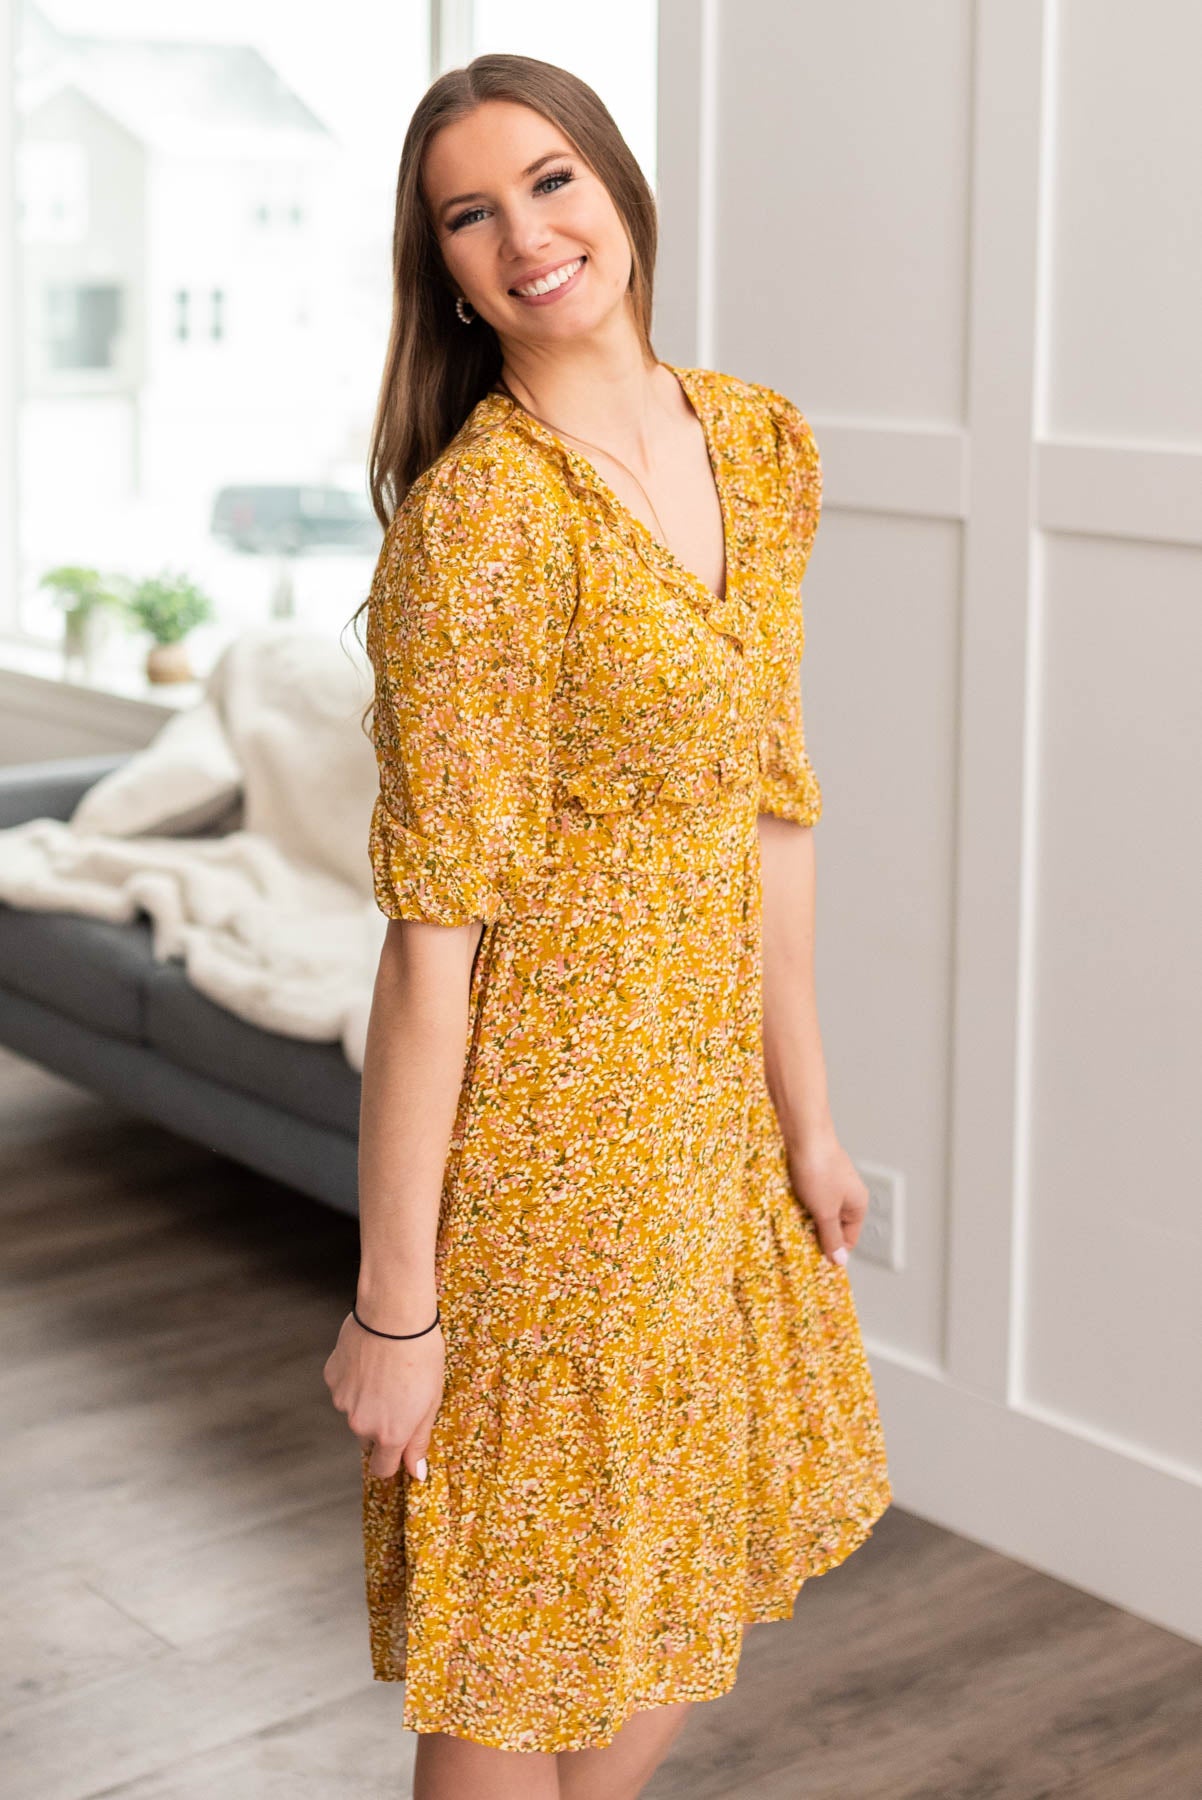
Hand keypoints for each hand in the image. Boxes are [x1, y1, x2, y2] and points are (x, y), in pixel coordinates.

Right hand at [322, 1310, 444, 1479]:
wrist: (393, 1314)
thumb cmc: (421, 1354)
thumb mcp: (432, 1400)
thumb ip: (420, 1440)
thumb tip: (416, 1473)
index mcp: (390, 1433)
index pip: (383, 1469)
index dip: (393, 1460)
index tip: (400, 1448)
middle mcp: (362, 1424)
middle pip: (369, 1438)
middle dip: (382, 1425)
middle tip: (399, 1395)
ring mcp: (343, 1401)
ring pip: (355, 1411)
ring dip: (367, 1400)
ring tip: (386, 1371)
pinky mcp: (332, 1378)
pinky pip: (344, 1388)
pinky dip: (354, 1380)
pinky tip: (369, 1359)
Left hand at [784, 1128, 868, 1267]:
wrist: (804, 1133)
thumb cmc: (819, 1169)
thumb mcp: (825, 1211)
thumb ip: (831, 1236)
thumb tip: (840, 1260)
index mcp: (858, 1204)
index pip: (849, 1238)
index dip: (832, 1250)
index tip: (814, 1259)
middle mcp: (847, 1193)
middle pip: (833, 1224)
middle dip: (816, 1232)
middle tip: (798, 1240)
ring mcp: (831, 1182)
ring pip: (818, 1209)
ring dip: (805, 1216)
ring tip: (791, 1218)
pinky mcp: (815, 1172)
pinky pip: (808, 1195)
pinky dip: (799, 1201)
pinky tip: (788, 1202)